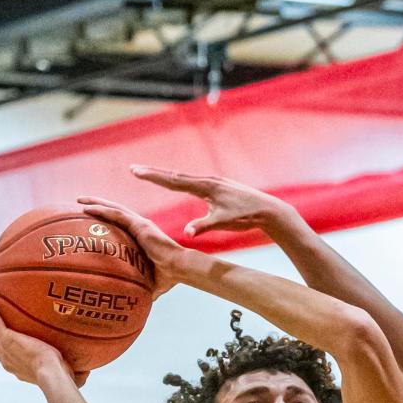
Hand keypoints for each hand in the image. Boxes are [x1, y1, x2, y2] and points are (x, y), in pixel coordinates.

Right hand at [0, 292, 87, 387]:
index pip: (3, 354)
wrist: (53, 375)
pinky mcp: (6, 338)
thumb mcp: (68, 377)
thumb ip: (76, 374)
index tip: (1, 333)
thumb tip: (88, 371)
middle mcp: (5, 359)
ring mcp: (3, 348)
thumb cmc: (63, 379)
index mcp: (15, 367)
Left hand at [76, 197, 184, 297]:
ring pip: (113, 208)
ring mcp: (140, 223)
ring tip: (79, 200)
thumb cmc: (170, 276)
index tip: (92, 217)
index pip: (120, 223)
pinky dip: (101, 210)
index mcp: (142, 236)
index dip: (107, 217)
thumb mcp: (152, 283)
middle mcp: (140, 226)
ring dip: (95, 203)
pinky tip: (87, 208)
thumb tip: (139, 304)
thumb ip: (144, 289)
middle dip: (97, 205)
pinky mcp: (140, 224)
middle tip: (79, 202)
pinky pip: (116, 214)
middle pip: (114, 211)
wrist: (180, 268)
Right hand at [129, 165, 289, 237]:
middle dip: (154, 173)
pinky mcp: (219, 186)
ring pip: (184, 177)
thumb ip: (204, 226)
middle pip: (175, 175)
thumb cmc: (246, 217)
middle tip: (134, 169)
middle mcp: (208, 180)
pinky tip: (176, 182)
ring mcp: (214, 181)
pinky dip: (180, 181)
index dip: (153, 176)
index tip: (136, 171)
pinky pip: (194, 182)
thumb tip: (187, 233)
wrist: (268, 210)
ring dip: (165, 176)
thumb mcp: (223, 223)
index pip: (174, 180)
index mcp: (205, 187)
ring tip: (149, 174)